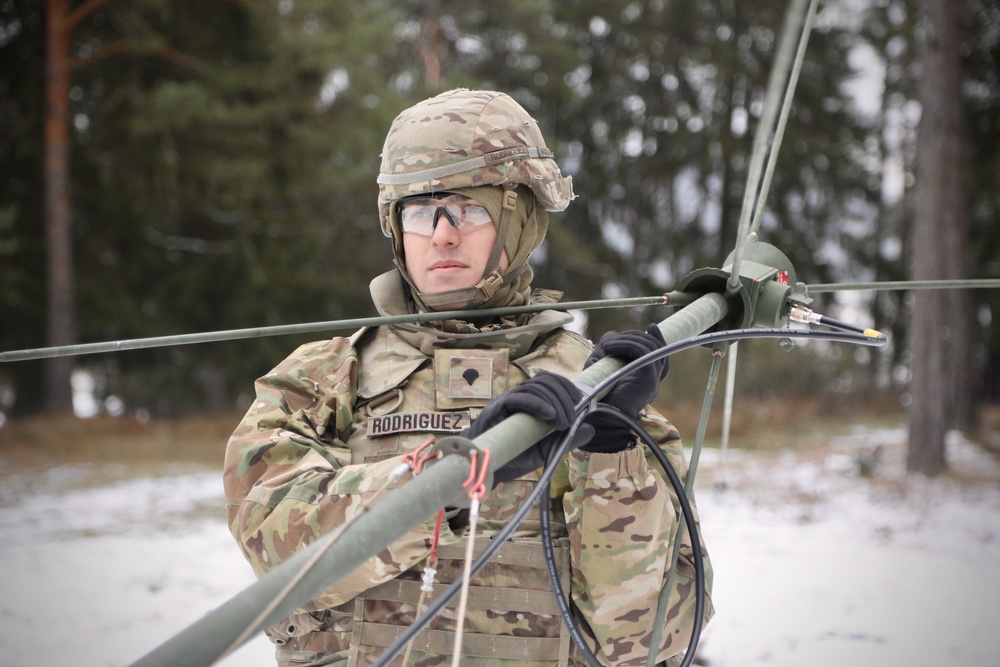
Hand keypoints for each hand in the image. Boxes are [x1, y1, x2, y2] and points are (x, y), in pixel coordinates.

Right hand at [461, 372, 589, 483]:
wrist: (490, 467)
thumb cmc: (517, 454)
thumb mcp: (549, 448)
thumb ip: (568, 438)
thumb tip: (590, 429)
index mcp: (532, 399)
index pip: (549, 380)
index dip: (566, 385)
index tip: (580, 400)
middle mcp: (519, 395)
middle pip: (545, 381)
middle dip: (563, 398)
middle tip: (569, 421)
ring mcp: (508, 400)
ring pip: (534, 387)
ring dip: (554, 403)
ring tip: (562, 423)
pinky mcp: (497, 409)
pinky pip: (518, 398)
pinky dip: (537, 404)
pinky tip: (549, 415)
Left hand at [581, 325, 668, 452]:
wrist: (596, 416)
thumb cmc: (596, 393)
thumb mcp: (601, 365)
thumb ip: (608, 349)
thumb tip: (612, 334)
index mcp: (645, 377)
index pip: (658, 354)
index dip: (657, 339)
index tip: (651, 326)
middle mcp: (652, 378)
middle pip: (654, 347)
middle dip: (633, 336)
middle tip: (613, 339)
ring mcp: (652, 379)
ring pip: (650, 347)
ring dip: (628, 339)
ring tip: (608, 344)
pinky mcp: (648, 380)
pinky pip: (643, 353)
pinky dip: (627, 344)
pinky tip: (610, 347)